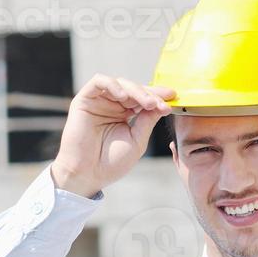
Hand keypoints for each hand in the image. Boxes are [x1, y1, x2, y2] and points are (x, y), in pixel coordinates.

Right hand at [50, 74, 173, 197]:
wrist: (87, 174)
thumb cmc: (111, 162)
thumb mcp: (137, 140)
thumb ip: (148, 121)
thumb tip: (162, 104)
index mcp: (126, 114)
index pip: (144, 99)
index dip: (158, 96)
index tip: (173, 97)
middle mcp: (112, 105)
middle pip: (134, 89)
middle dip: (150, 94)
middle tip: (161, 104)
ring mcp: (99, 101)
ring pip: (120, 83)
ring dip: (136, 90)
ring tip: (148, 103)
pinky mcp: (84, 100)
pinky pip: (98, 82)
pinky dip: (113, 85)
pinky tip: (124, 97)